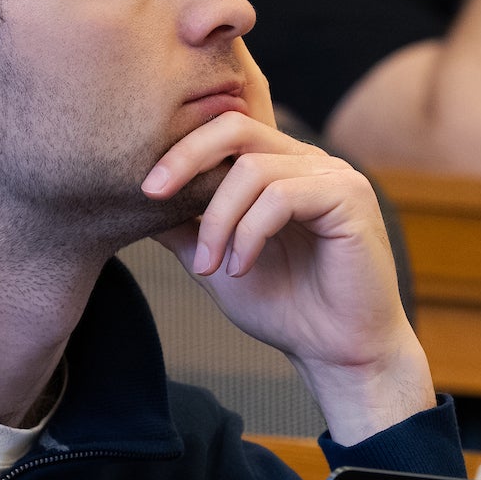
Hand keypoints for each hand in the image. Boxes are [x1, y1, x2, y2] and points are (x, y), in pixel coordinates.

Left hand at [141, 112, 435, 446]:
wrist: (336, 352)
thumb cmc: (285, 308)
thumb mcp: (217, 262)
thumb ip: (184, 229)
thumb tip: (131, 203)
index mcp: (278, 167)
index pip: (223, 130)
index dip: (179, 150)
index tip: (144, 190)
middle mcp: (306, 161)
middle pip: (235, 127)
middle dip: (186, 157)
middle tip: (152, 194)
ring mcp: (331, 175)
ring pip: (253, 169)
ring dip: (218, 220)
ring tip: (208, 266)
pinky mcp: (349, 196)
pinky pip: (282, 197)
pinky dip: (250, 233)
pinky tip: (241, 268)